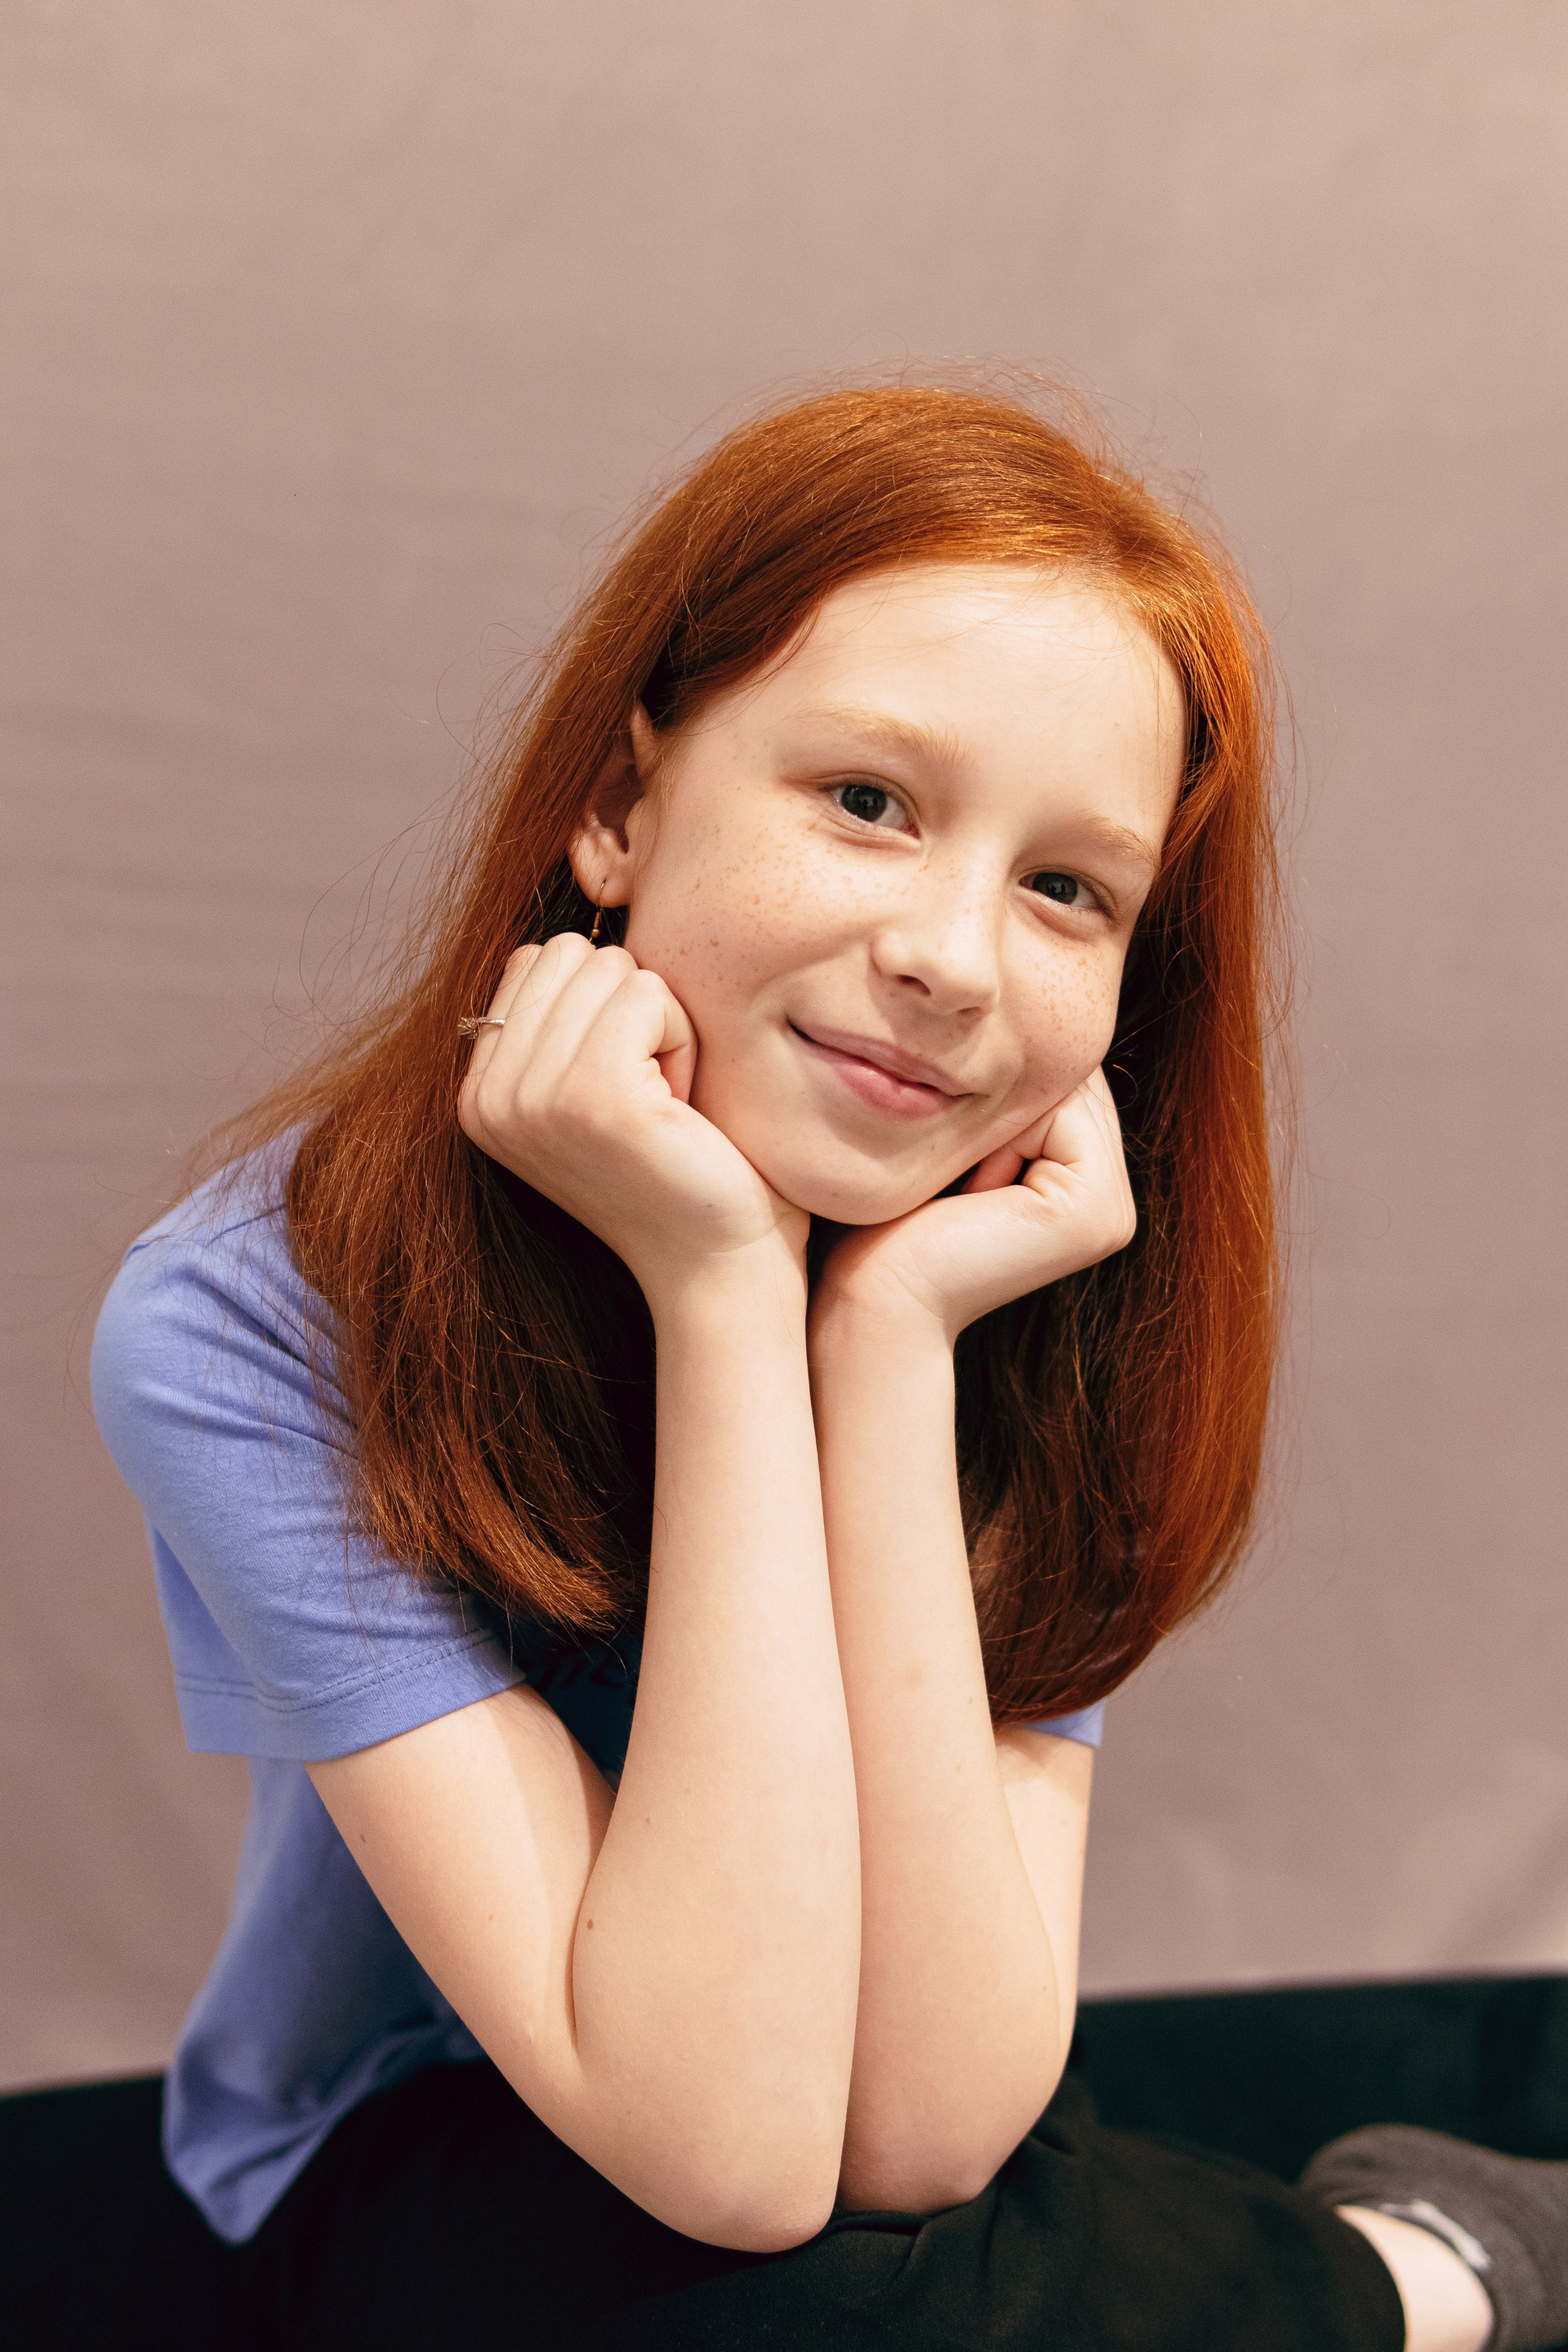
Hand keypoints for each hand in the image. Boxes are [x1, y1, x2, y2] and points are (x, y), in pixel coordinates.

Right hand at [458, 936, 807, 1307]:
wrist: (721, 1264)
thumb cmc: (683, 1166)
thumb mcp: (599, 1083)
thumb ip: (565, 1017)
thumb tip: (572, 920)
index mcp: (478, 1092)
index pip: (535, 959)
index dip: (606, 1006)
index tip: (629, 1087)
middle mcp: (486, 1098)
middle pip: (569, 953)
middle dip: (633, 1006)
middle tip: (655, 1094)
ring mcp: (531, 1099)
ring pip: (611, 968)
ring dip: (663, 1025)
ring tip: (668, 1103)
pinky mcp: (589, 1097)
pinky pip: (647, 994)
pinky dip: (685, 1038)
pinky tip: (683, 1106)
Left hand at [814, 1068, 1135, 1344]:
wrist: (878, 1300)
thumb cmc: (893, 1227)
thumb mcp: (955, 1149)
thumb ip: (995, 1102)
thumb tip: (996, 1022)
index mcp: (1088, 1189)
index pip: (1060, 1084)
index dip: (998, 1085)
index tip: (943, 1138)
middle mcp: (1114, 1203)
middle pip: (1067, 1082)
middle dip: (1004, 1095)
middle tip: (946, 1148)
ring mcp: (1111, 1212)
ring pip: (1061, 1090)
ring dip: (996, 1115)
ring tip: (955, 1171)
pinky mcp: (1093, 1213)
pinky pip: (1056, 1113)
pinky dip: (1001, 1131)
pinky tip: (966, 1185)